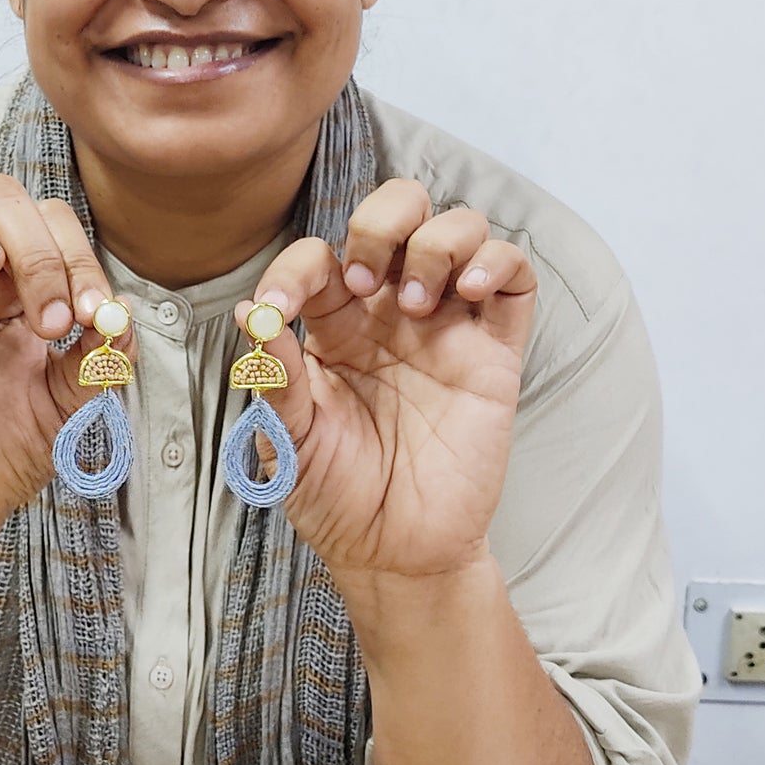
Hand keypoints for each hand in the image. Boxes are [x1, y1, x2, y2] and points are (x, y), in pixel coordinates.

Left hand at [238, 180, 536, 579]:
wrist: (396, 553)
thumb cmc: (335, 498)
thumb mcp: (288, 440)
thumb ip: (276, 377)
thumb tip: (250, 314)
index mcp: (333, 327)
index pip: (319, 257)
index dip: (294, 266)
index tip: (277, 309)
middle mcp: (391, 314)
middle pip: (399, 211)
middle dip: (382, 219)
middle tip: (366, 277)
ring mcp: (447, 328)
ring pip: (459, 230)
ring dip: (437, 241)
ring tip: (420, 302)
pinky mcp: (494, 353)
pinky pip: (514, 280)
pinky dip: (497, 261)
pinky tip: (468, 291)